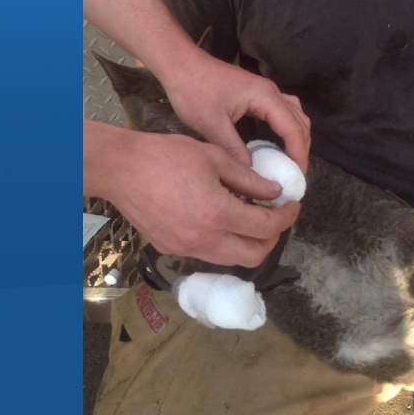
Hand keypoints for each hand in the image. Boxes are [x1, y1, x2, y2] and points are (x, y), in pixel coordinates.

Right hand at [87, 123, 300, 266]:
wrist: (121, 169)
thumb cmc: (167, 155)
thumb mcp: (214, 158)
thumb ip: (249, 179)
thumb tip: (275, 192)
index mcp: (219, 214)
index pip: (267, 227)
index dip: (286, 217)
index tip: (292, 205)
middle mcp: (205, 240)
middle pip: (254, 255)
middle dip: (272, 238)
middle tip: (274, 216)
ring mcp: (186, 249)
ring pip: (231, 259)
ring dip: (247, 243)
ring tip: (249, 217)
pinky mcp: (171, 249)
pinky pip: (208, 254)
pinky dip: (223, 242)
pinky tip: (220, 220)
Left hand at [158, 49, 311, 173]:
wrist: (180, 64)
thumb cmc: (194, 90)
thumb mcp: (211, 124)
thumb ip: (234, 150)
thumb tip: (251, 175)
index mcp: (265, 97)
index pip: (293, 129)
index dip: (299, 154)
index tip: (297, 177)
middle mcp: (271, 92)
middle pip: (300, 121)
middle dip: (302, 148)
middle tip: (295, 174)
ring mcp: (265, 90)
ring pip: (294, 115)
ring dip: (296, 137)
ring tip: (290, 161)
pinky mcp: (256, 92)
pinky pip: (282, 111)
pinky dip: (287, 128)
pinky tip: (277, 144)